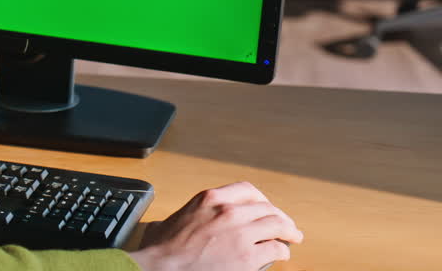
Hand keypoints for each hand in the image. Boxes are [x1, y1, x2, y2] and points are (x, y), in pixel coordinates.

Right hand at [126, 181, 302, 270]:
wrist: (161, 270)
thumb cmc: (160, 253)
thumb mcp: (164, 224)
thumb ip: (175, 221)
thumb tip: (162, 227)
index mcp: (209, 200)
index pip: (247, 190)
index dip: (262, 199)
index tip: (265, 206)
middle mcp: (228, 212)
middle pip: (267, 208)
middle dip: (280, 216)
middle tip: (285, 225)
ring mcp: (240, 234)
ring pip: (278, 225)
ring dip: (288, 231)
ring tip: (293, 237)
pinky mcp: (248, 257)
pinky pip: (276, 249)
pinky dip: (282, 251)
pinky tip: (282, 254)